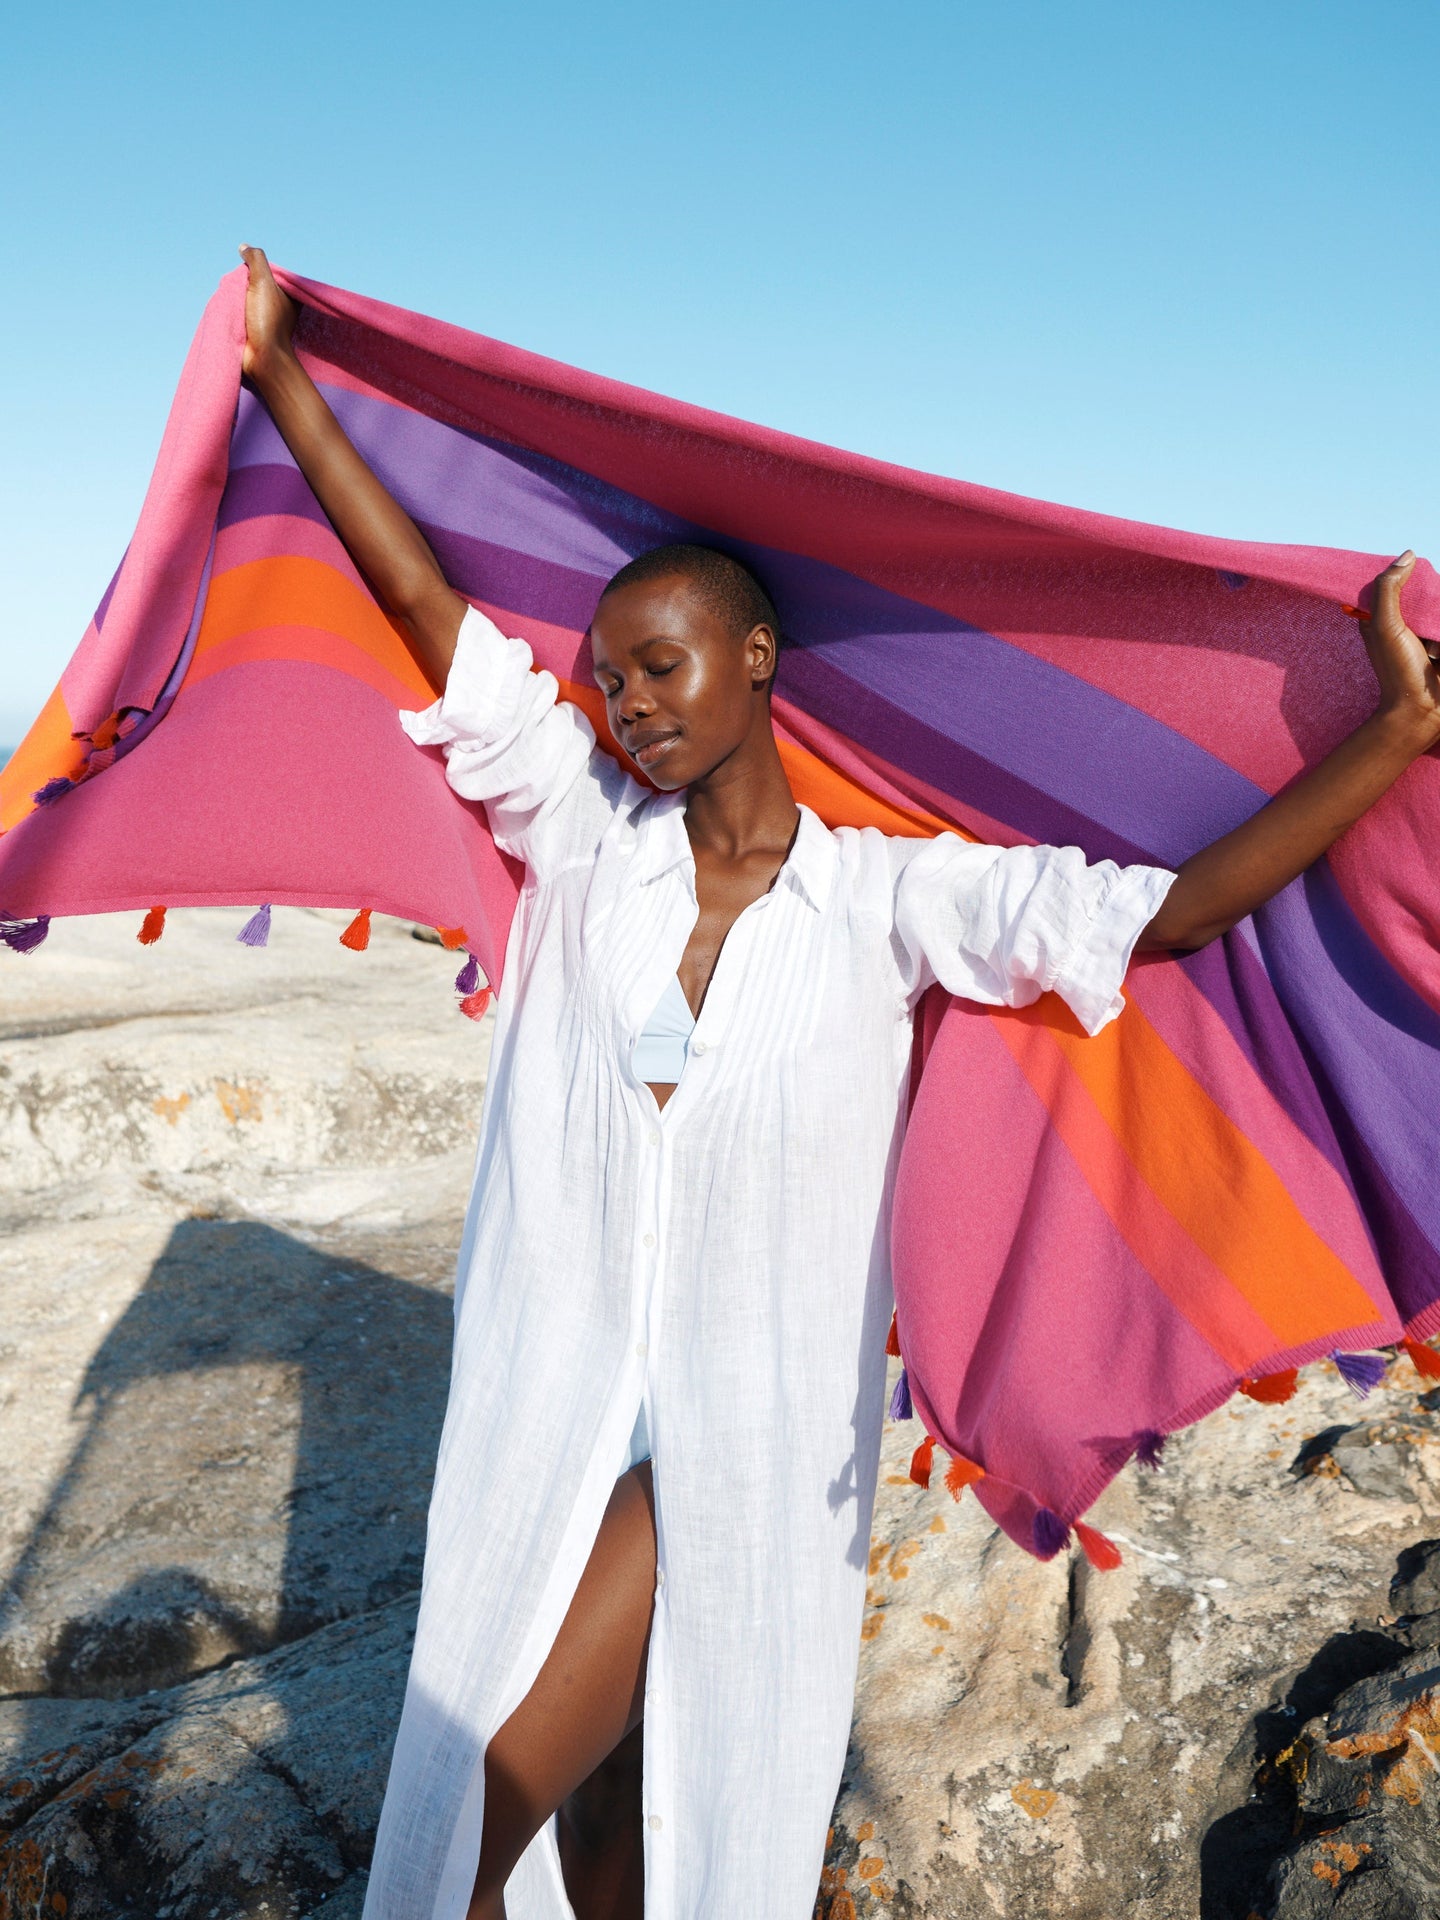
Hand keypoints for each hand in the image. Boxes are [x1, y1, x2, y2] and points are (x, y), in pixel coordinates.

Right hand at [239, 245, 296, 382]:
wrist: (261, 358)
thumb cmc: (266, 320)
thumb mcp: (263, 282)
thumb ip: (256, 260)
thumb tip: (244, 247)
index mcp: (288, 295)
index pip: (267, 273)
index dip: (253, 271)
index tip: (247, 278)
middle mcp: (279, 306)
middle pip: (254, 285)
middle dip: (242, 285)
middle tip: (237, 290)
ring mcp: (266, 319)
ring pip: (246, 298)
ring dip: (236, 298)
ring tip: (232, 302)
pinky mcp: (254, 330)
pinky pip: (241, 313)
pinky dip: (233, 310)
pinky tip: (228, 310)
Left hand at [1362, 551, 1439, 748]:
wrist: (1421, 712)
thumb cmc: (1397, 670)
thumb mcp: (1385, 626)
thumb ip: (1389, 589)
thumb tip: (1409, 555)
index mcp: (1384, 616)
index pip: (1401, 583)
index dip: (1411, 582)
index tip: (1413, 608)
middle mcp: (1406, 624)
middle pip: (1428, 597)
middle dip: (1431, 609)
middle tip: (1424, 642)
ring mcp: (1428, 636)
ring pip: (1438, 612)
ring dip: (1438, 632)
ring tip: (1433, 654)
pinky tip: (1438, 658)